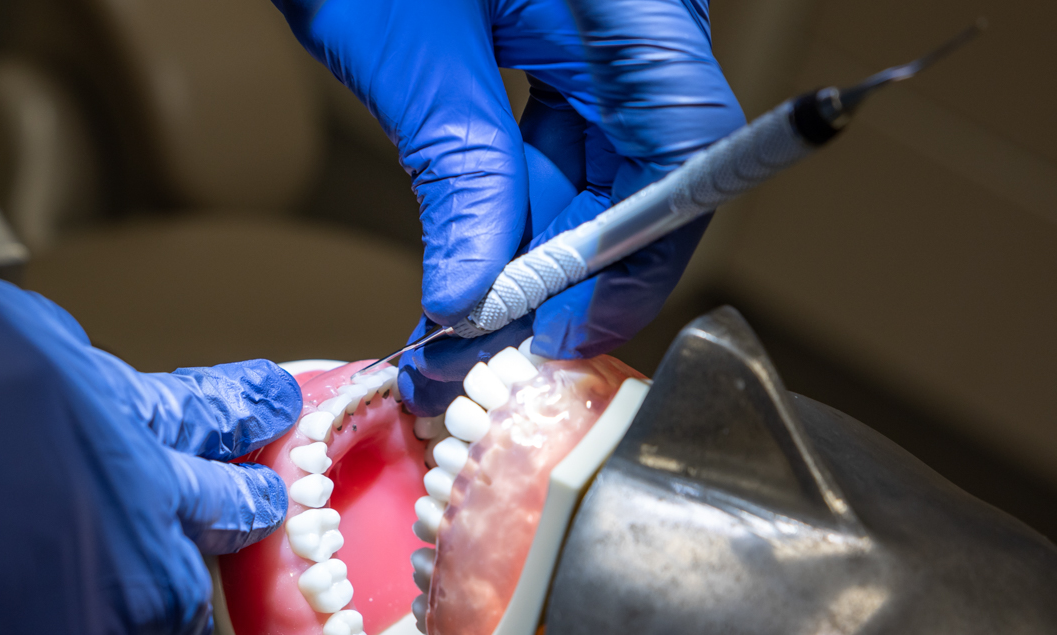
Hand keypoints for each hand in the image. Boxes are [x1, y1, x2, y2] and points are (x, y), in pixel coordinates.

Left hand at [272, 0, 743, 414]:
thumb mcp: (407, 46)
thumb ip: (458, 168)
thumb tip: (473, 296)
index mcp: (628, 0)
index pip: (683, 146)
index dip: (633, 256)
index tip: (564, 332)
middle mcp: (633, 13)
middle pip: (643, 172)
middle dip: (563, 274)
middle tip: (486, 358)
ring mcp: (599, 24)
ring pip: (593, 166)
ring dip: (526, 254)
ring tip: (453, 337)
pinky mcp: (556, 37)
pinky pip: (554, 137)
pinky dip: (507, 205)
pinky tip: (463, 273)